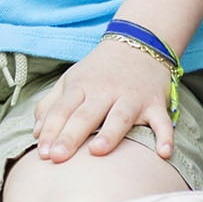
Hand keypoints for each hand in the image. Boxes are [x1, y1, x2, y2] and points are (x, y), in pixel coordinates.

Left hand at [32, 39, 175, 163]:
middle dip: (70, 136)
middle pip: (85, 115)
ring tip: (97, 152)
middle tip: (57, 158)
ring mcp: (132, 97)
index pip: (62, 109)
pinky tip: (163, 153)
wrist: (138, 44)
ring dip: (109, 134)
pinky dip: (165, 136)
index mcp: (81, 86)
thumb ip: (51, 106)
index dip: (51, 130)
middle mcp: (105, 92)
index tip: (43, 153)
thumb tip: (37, 133)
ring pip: (120, 117)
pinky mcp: (155, 104)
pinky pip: (162, 121)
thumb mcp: (70, 81)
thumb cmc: (98, 71)